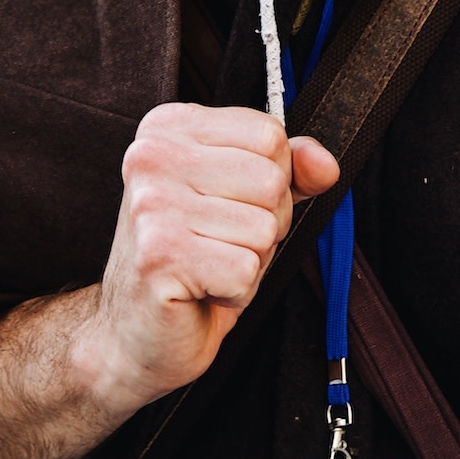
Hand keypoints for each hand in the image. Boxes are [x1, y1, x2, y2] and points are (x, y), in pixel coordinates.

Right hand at [77, 103, 340, 414]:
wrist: (135, 331)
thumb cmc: (193, 260)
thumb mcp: (245, 200)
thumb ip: (289, 171)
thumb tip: (324, 164)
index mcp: (169, 127)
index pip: (269, 135)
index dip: (272, 181)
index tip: (230, 205)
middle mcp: (151, 156)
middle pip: (271, 180)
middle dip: (265, 224)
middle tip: (219, 244)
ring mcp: (151, 205)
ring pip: (264, 228)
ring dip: (250, 261)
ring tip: (209, 267)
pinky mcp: (158, 255)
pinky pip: (246, 270)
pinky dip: (236, 292)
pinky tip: (202, 290)